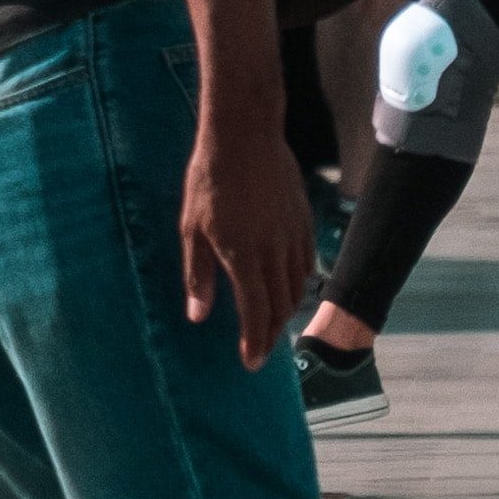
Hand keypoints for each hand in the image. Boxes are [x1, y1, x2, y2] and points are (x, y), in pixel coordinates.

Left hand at [189, 91, 316, 353]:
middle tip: (260, 348)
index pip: (254, 314)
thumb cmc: (209, 180)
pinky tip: (289, 287)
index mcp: (243, 257)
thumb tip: (198, 315)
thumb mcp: (191, 228)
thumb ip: (197, 274)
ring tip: (272, 322)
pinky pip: (307, 263)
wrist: (244, 135)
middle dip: (271, 334)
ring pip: (297, 287)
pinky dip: (300, 283)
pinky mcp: (304, 220)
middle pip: (280, 307)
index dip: (254, 343)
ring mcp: (293, 236)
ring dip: (285, 311)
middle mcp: (274, 253)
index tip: (251, 363)